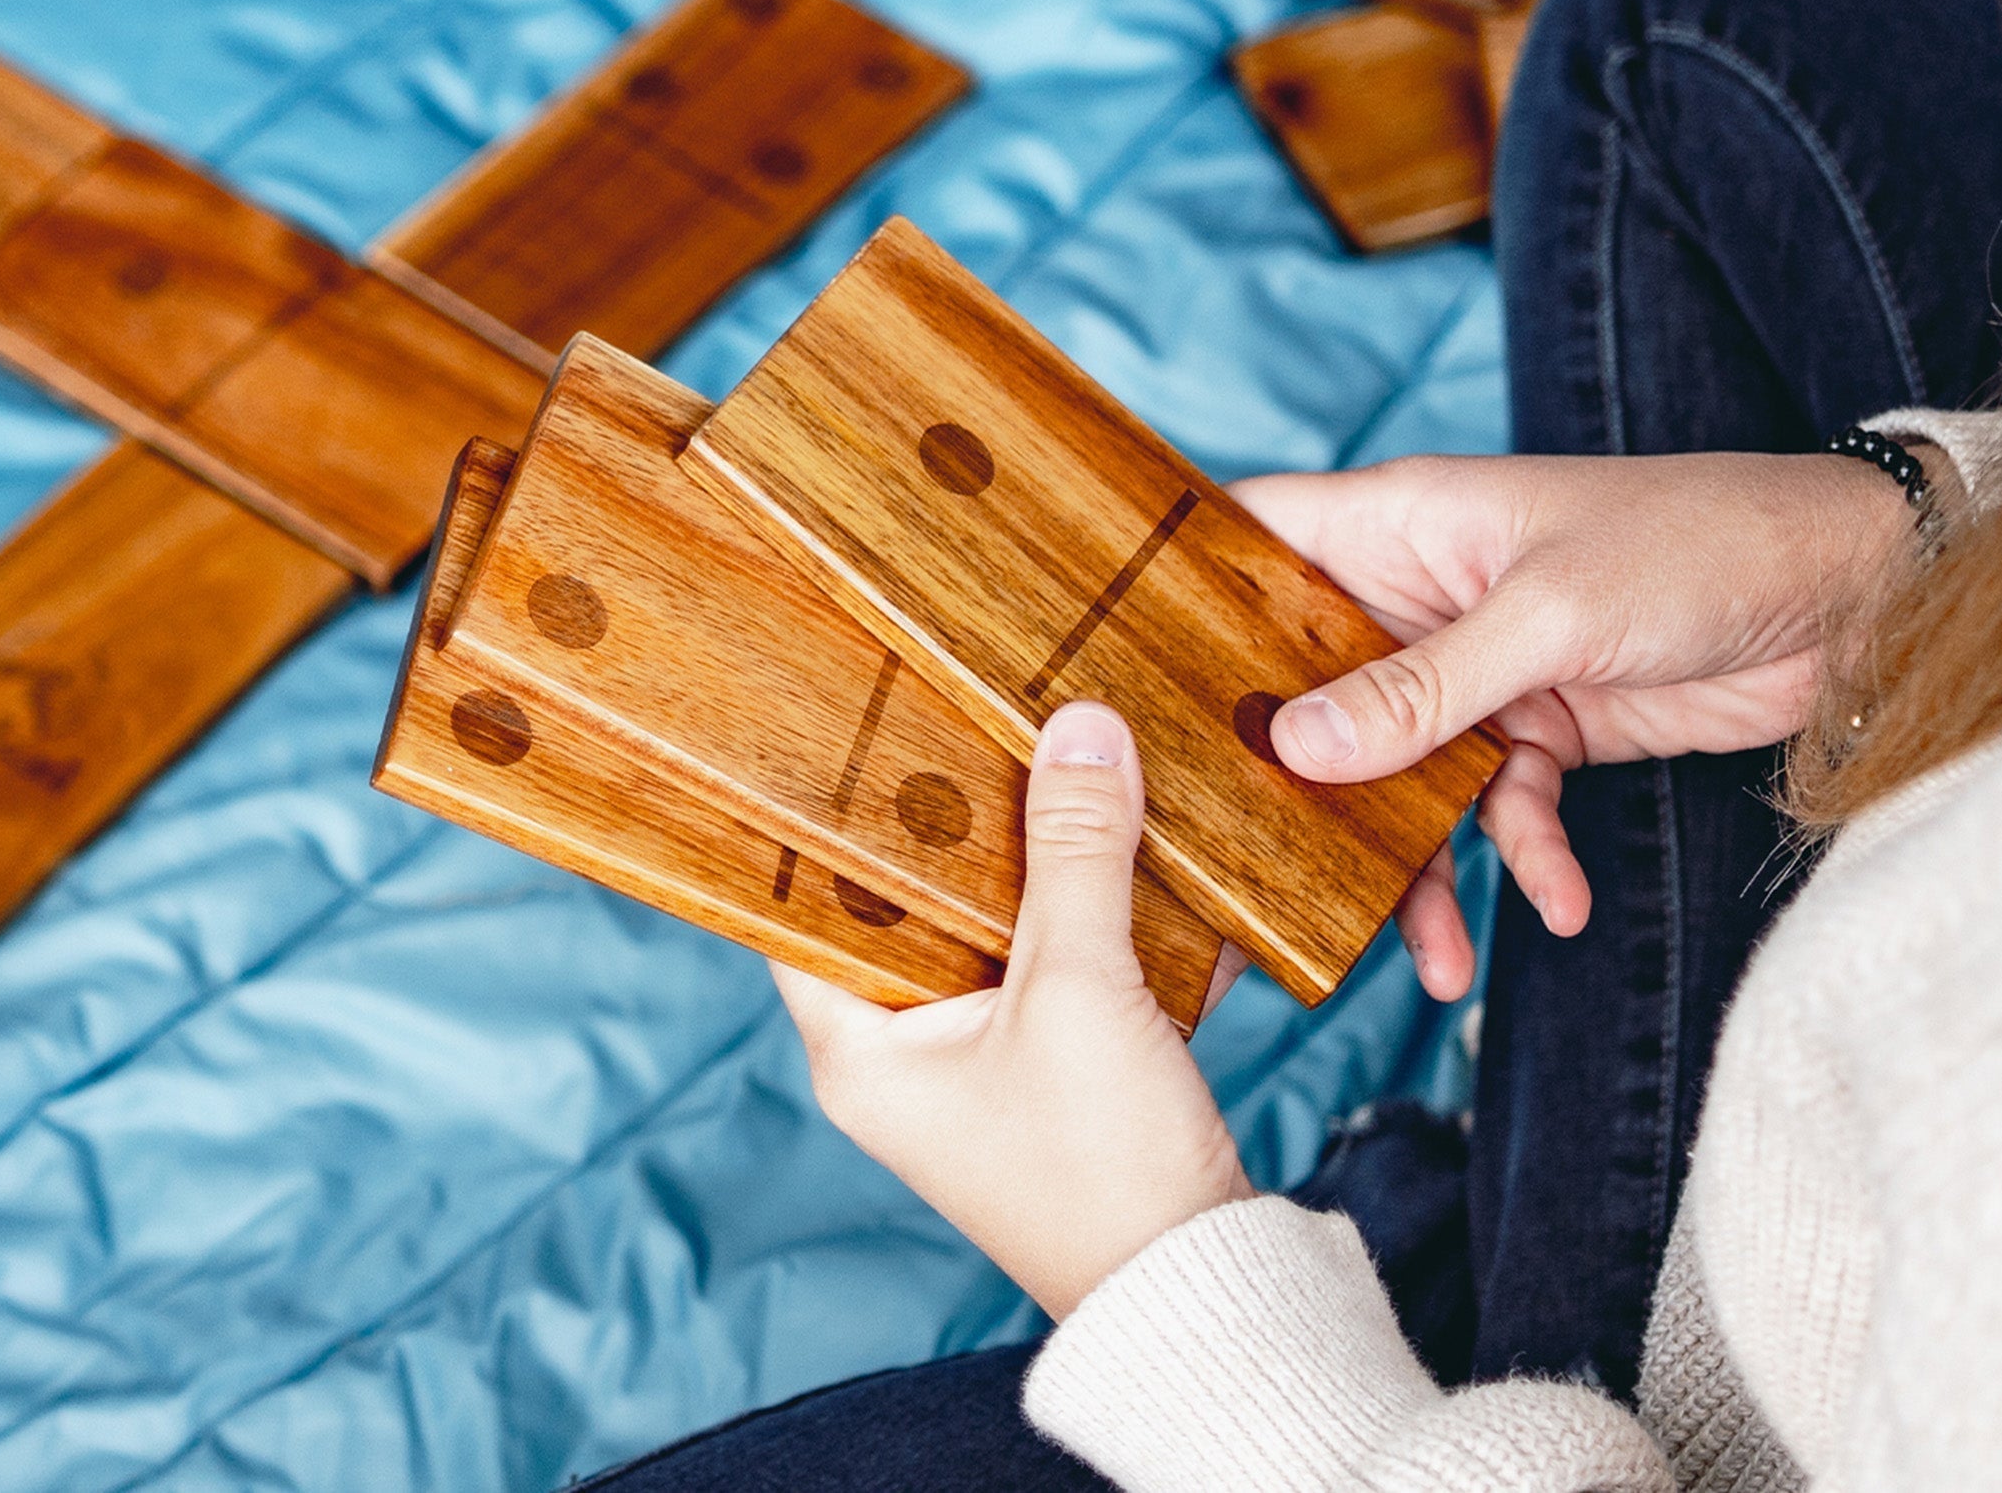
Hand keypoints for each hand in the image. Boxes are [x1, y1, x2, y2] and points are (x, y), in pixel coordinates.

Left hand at [771, 702, 1254, 1319]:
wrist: (1200, 1285)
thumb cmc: (1103, 1168)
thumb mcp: (1080, 990)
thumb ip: (1075, 854)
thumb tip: (1077, 729)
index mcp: (858, 1049)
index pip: (800, 904)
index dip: (825, 817)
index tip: (859, 726)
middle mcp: (903, 1057)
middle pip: (910, 903)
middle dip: (961, 819)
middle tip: (981, 717)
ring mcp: (979, 1066)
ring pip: (994, 927)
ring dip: (1040, 862)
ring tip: (1064, 761)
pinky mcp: (1054, 1069)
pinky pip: (1059, 964)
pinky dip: (1095, 915)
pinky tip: (1137, 850)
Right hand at [1235, 451, 1926, 998]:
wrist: (1862, 596)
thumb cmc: (1703, 544)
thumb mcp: (1549, 617)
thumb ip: (1421, 690)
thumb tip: (1298, 750)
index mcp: (1398, 526)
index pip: (1248, 545)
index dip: (1175, 601)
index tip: (1108, 685)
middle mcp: (1420, 596)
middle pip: (1308, 694)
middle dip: (1282, 787)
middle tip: (1236, 878)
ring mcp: (1478, 669)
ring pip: (1397, 779)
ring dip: (1412, 867)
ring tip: (1430, 960)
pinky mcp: (1543, 728)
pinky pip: (1495, 811)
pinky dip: (1520, 863)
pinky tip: (1553, 907)